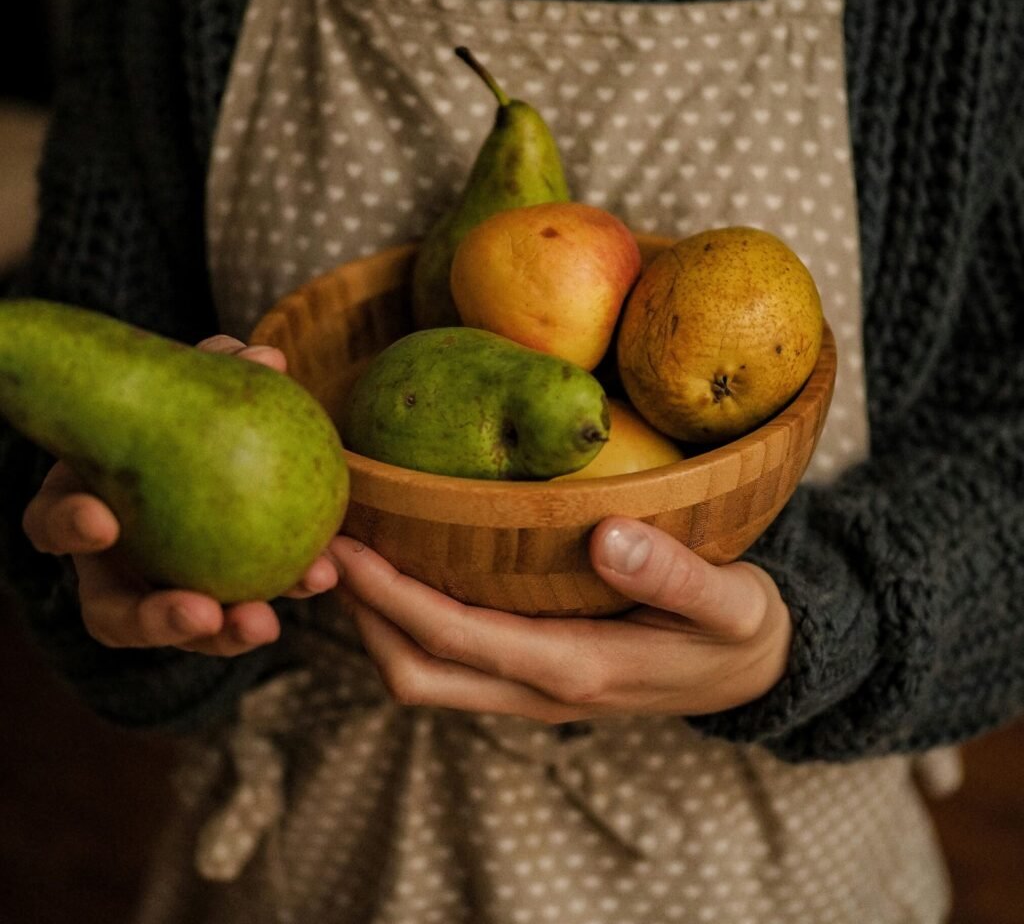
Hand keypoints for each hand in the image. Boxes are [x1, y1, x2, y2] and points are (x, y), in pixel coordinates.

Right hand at [20, 335, 341, 655]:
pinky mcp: (222, 599)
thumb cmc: (183, 411)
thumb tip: (265, 359)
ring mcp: (165, 592)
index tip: (103, 522)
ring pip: (186, 630)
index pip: (53, 524)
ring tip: (265, 623)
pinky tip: (323, 573)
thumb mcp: (191, 388)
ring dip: (225, 633)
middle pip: (116, 613)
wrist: (209, 442)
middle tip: (201, 612)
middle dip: (156, 620)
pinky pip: (249, 606)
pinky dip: (284, 589)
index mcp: (88, 509)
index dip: (69, 526)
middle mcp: (117, 566)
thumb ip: (215, 369)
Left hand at [329, 517, 791, 722]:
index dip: (389, 598)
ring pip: (427, 673)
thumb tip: (606, 536)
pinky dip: (413, 623)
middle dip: (363, 618)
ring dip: (379, 624)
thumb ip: (673, 576)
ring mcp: (532, 689)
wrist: (753, 670)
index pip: (454, 639)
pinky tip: (410, 570)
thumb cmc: (738, 630)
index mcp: (575, 668)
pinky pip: (453, 660)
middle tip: (327, 549)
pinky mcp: (535, 674)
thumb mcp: (730, 602)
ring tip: (352, 556)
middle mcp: (540, 689)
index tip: (344, 548)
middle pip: (417, 672)